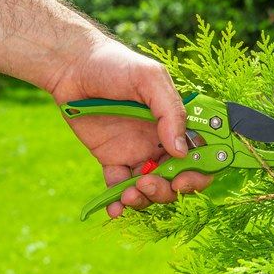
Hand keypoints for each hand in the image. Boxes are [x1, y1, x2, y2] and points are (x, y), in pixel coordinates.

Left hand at [52, 37, 212, 217]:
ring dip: (145, 199)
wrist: (72, 67)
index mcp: (177, 123)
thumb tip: (180, 150)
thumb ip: (170, 111)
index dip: (199, 173)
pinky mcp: (112, 160)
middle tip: (149, 183)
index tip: (184, 179)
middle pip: (177, 179)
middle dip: (168, 190)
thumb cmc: (115, 64)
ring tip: (129, 195)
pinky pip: (119, 189)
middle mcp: (161, 141)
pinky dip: (119, 204)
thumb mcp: (149, 78)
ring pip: (151, 188)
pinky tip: (114, 209)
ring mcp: (137, 153)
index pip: (201, 155)